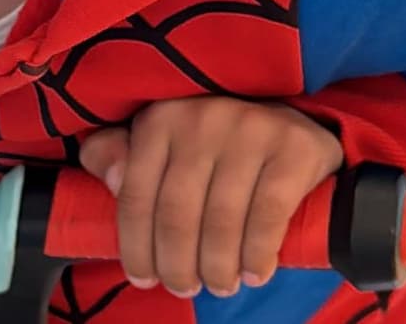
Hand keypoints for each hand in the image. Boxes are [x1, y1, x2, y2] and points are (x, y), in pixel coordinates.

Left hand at [78, 97, 343, 298]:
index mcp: (160, 119)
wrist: (295, 124)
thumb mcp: (164, 142)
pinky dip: (257, 256)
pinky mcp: (292, 148)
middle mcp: (201, 118)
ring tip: (220, 284)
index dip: (135, 247)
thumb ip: (122, 156)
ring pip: (221, 221)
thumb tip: (110, 179)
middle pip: (176, 214)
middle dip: (177, 266)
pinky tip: (254, 273)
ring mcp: (249, 130)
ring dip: (217, 268)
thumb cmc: (215, 144)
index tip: (144, 278)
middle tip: (184, 287)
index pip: (135, 195)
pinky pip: (267, 217)